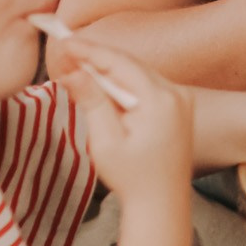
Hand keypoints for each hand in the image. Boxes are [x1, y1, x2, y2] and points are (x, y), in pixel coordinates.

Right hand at [59, 41, 191, 200]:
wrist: (162, 204)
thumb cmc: (133, 178)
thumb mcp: (106, 141)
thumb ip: (91, 101)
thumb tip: (72, 70)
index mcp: (161, 100)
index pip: (120, 63)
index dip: (89, 50)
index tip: (63, 41)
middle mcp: (177, 93)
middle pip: (130, 63)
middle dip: (96, 57)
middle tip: (64, 52)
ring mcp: (182, 99)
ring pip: (138, 72)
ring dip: (108, 69)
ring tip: (76, 66)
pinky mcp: (180, 106)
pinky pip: (147, 84)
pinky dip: (123, 82)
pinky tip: (102, 83)